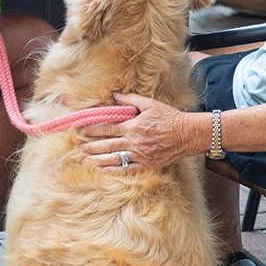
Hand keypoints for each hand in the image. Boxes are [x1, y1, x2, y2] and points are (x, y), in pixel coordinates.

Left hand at [82, 93, 199, 169]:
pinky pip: (127, 169)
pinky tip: (103, 170)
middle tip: (77, 145)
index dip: (91, 128)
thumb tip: (114, 95)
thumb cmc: (170, 117)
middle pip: (106, 144)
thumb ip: (131, 99)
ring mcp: (140, 155)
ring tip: (84, 159)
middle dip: (90, 145)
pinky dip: (114, 170)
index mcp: (134, 126)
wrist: (188, 134)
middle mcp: (135, 141)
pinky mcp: (147, 164)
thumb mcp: (151, 104)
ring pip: (113, 158)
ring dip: (97, 159)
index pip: (107, 127)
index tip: (79, 128)